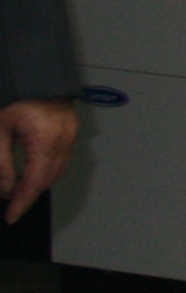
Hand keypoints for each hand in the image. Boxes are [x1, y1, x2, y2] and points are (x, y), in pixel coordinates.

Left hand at [1, 96, 78, 225]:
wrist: (38, 75)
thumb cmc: (18, 97)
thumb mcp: (0, 130)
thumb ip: (2, 162)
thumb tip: (5, 189)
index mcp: (45, 141)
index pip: (34, 182)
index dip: (22, 203)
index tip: (12, 216)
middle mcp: (63, 141)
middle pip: (47, 180)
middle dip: (28, 194)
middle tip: (9, 201)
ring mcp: (71, 137)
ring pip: (56, 172)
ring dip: (37, 183)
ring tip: (17, 187)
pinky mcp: (72, 133)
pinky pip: (62, 160)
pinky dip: (47, 170)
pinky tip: (32, 171)